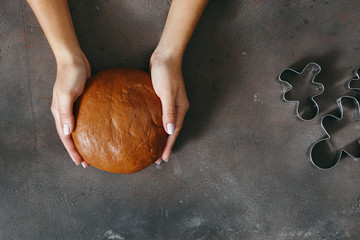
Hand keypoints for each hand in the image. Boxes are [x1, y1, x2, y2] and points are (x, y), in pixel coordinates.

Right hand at [51, 51, 90, 167]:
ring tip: (92, 150)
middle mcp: (64, 112)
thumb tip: (66, 132)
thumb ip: (66, 113)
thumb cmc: (71, 75)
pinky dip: (88, 128)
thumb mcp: (67, 94)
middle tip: (87, 162)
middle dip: (77, 150)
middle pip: (70, 136)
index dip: (72, 151)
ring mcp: (73, 107)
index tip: (80, 162)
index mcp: (58, 113)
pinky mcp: (81, 101)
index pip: (65, 137)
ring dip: (83, 140)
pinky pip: (83, 119)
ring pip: (77, 128)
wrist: (74, 59)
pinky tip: (96, 131)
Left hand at [150, 51, 189, 163]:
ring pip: (166, 124)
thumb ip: (168, 112)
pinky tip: (150, 129)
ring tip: (154, 147)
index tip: (163, 158)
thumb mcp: (167, 93)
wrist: (165, 55)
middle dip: (166, 145)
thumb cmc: (166, 72)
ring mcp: (170, 103)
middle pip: (172, 131)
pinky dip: (157, 125)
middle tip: (158, 159)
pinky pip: (160, 116)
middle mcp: (177, 108)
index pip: (175, 132)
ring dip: (162, 137)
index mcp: (180, 108)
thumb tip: (170, 131)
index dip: (169, 146)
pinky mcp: (163, 98)